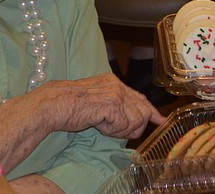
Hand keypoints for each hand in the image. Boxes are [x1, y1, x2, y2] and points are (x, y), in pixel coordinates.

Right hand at [46, 73, 164, 138]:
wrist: (53, 104)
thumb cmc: (69, 106)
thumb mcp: (96, 99)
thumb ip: (114, 104)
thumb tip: (131, 116)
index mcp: (113, 82)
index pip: (140, 98)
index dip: (151, 111)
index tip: (160, 120)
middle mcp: (118, 85)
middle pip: (143, 112)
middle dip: (133, 127)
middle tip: (113, 130)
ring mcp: (116, 94)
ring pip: (136, 121)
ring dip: (121, 131)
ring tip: (103, 126)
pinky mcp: (112, 105)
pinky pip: (123, 126)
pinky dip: (112, 131)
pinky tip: (98, 124)